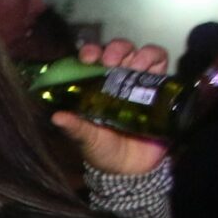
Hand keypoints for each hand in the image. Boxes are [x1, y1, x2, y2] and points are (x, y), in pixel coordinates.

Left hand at [55, 36, 171, 174]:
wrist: (132, 168)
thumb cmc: (103, 149)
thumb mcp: (86, 138)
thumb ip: (74, 127)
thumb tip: (56, 117)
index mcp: (94, 86)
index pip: (92, 59)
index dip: (90, 52)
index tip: (88, 58)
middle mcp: (117, 78)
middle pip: (118, 50)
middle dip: (115, 49)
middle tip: (110, 62)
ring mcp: (139, 81)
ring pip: (141, 53)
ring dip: (138, 53)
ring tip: (133, 65)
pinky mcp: (159, 86)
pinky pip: (161, 64)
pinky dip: (155, 59)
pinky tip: (148, 68)